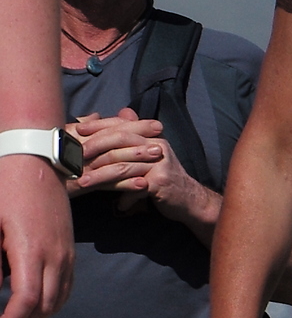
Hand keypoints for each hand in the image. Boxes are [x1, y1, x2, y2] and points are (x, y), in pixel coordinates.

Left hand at [0, 153, 68, 317]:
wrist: (34, 157)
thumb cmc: (5, 187)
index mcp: (31, 251)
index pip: (25, 303)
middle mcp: (55, 257)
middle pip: (44, 309)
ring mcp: (66, 253)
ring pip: (58, 301)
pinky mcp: (68, 249)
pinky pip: (65, 287)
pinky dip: (49, 303)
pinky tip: (32, 305)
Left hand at [68, 108, 214, 231]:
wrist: (191, 200)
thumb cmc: (163, 177)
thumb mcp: (150, 153)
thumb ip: (135, 135)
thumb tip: (123, 112)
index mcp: (151, 137)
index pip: (121, 126)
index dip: (99, 126)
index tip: (78, 130)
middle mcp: (156, 146)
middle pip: (120, 140)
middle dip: (95, 147)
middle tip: (76, 156)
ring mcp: (160, 164)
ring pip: (124, 166)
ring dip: (100, 176)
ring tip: (83, 183)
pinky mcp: (161, 182)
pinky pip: (136, 188)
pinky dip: (125, 198)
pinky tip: (118, 205)